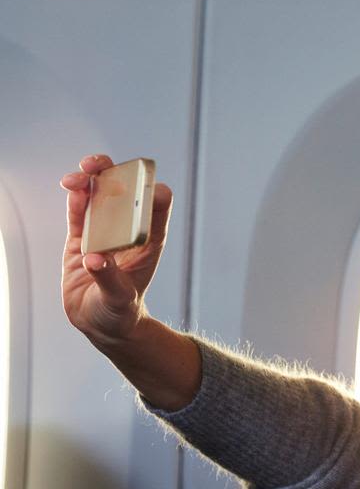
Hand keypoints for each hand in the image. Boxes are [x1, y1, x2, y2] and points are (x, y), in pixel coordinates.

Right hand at [61, 154, 173, 346]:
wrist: (101, 323)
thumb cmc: (120, 311)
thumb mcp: (119, 298)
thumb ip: (108, 279)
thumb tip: (95, 258)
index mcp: (148, 243)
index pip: (157, 209)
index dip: (152, 191)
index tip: (141, 184)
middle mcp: (127, 232)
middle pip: (124, 193)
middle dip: (113, 173)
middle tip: (98, 166)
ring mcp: (104, 232)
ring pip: (99, 197)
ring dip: (90, 180)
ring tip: (80, 175)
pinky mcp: (82, 239)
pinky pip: (79, 213)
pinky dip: (76, 199)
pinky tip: (72, 187)